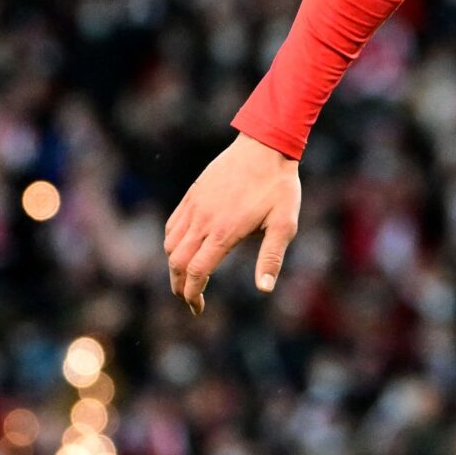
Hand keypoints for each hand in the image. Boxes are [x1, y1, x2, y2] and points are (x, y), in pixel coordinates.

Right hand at [162, 133, 301, 310]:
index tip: (198, 308)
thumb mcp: (285, 224)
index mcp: (224, 232)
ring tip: (187, 279)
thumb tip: (264, 289)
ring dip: (174, 266)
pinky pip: (173, 224)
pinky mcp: (193, 194)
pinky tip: (184, 249)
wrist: (265, 147)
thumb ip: (272, 257)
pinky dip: (172, 243)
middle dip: (179, 286)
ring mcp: (195, 206)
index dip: (193, 294)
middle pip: (177, 262)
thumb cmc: (279, 187)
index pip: (197, 271)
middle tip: (190, 299)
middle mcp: (203, 221)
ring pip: (170, 244)